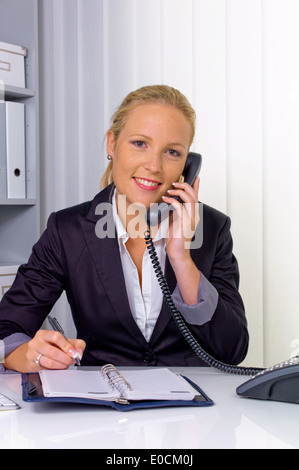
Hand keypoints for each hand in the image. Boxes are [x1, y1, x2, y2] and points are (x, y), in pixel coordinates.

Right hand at [5, 330, 85, 372]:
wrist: (33, 354)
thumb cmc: (50, 346)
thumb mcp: (64, 342)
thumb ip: (76, 344)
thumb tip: (79, 352)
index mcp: (44, 334)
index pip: (56, 337)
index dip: (66, 346)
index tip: (74, 353)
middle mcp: (36, 342)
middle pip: (53, 351)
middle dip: (66, 358)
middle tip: (72, 360)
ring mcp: (32, 354)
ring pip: (49, 362)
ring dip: (61, 365)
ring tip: (66, 364)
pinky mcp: (31, 365)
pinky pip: (45, 369)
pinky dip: (55, 369)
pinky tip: (58, 367)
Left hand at [161, 177, 200, 304]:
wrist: (177, 252)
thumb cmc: (175, 238)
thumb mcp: (175, 220)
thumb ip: (175, 211)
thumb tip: (170, 201)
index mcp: (193, 214)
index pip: (197, 197)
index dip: (196, 186)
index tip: (195, 178)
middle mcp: (194, 215)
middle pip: (193, 194)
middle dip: (185, 185)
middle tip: (175, 183)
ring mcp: (191, 218)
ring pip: (189, 198)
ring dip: (179, 191)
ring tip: (171, 189)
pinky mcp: (185, 222)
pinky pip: (179, 207)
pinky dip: (172, 201)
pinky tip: (166, 199)